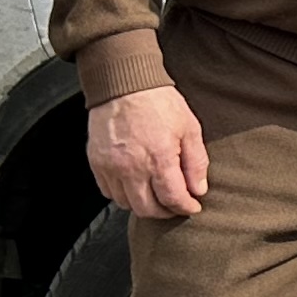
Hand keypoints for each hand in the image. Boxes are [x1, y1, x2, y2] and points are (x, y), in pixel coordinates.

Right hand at [87, 84, 209, 221]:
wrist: (124, 83)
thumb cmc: (159, 102)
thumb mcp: (189, 128)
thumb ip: (196, 162)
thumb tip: (199, 189)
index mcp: (158, 158)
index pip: (172, 199)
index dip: (185, 207)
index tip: (192, 207)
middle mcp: (131, 167)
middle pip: (146, 209)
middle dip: (164, 212)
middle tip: (175, 205)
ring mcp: (110, 166)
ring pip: (125, 203)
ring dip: (143, 205)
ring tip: (156, 195)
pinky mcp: (97, 162)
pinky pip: (108, 192)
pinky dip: (122, 195)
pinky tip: (135, 185)